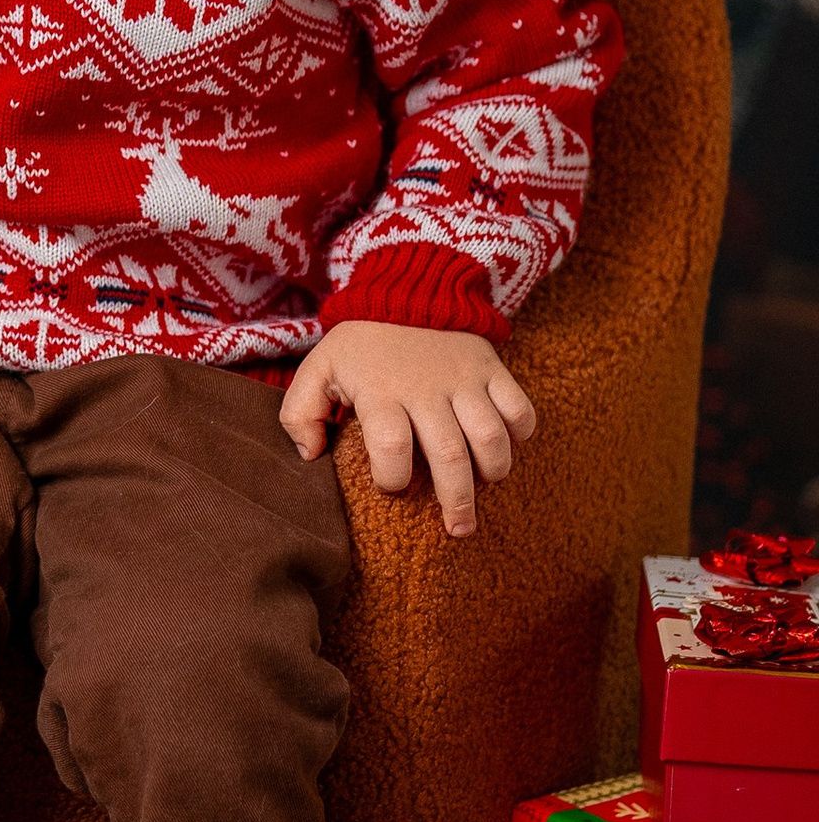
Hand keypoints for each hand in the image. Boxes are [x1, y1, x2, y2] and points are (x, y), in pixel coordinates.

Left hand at [279, 320, 534, 538]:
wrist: (405, 291)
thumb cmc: (360, 344)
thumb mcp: (318, 369)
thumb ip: (299, 412)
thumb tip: (310, 456)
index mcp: (380, 392)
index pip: (391, 446)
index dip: (392, 477)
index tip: (391, 485)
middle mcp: (426, 389)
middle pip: (449, 454)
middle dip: (456, 500)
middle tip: (457, 530)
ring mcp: (464, 379)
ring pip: (491, 436)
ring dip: (493, 471)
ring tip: (483, 489)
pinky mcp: (492, 370)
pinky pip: (520, 408)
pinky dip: (521, 433)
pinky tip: (506, 447)